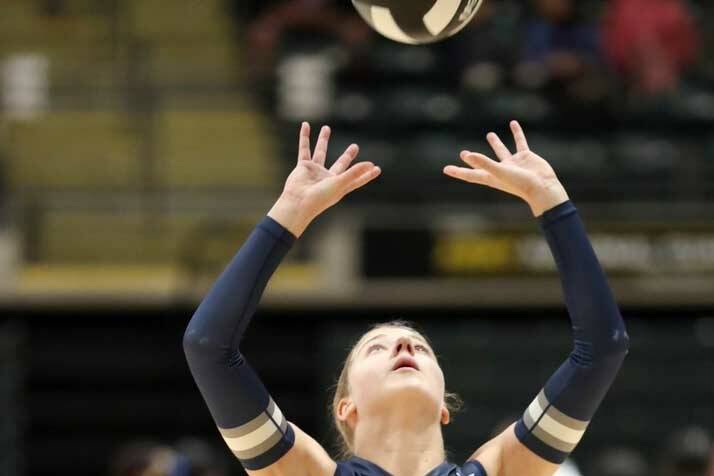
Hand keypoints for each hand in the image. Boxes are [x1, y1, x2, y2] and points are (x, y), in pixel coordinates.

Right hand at [268, 122, 380, 236]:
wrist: (297, 202)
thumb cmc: (320, 197)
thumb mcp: (340, 183)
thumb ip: (354, 173)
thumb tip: (371, 164)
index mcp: (339, 186)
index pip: (357, 178)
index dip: (367, 174)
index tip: (377, 168)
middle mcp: (328, 178)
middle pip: (341, 164)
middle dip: (347, 156)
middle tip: (355, 146)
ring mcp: (315, 172)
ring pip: (320, 152)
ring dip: (323, 140)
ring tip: (326, 128)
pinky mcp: (303, 166)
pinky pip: (304, 149)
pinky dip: (304, 137)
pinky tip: (305, 126)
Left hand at [443, 121, 568, 216]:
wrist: (543, 187)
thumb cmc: (520, 184)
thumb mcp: (500, 172)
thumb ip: (484, 163)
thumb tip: (467, 155)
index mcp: (491, 177)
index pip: (470, 174)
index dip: (458, 171)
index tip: (445, 169)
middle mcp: (500, 170)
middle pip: (482, 164)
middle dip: (473, 160)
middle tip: (463, 153)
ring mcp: (513, 163)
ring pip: (502, 151)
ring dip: (495, 143)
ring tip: (489, 134)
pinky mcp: (525, 156)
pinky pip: (520, 142)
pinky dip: (517, 133)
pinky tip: (513, 123)